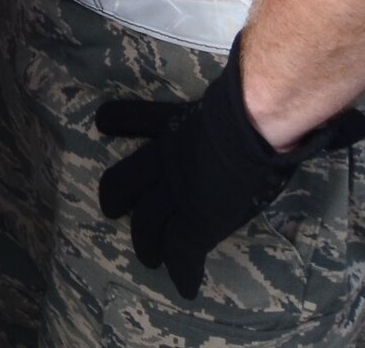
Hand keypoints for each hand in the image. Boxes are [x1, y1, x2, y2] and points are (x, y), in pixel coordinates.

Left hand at [96, 38, 364, 300]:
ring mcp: (178, 193)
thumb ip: (235, 95)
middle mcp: (166, 160)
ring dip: (146, 243)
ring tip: (147, 255)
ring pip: (147, 223)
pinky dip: (183, 272)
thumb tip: (262, 79)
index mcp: (175, 125)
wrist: (253, 122)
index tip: (102, 122)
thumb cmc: (249, 99)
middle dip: (116, 196)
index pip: (136, 119)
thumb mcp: (232, 94)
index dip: (118, 121)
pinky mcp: (196, 223)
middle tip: (111, 207)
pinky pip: (182, 253)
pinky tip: (185, 285)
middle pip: (124, 180)